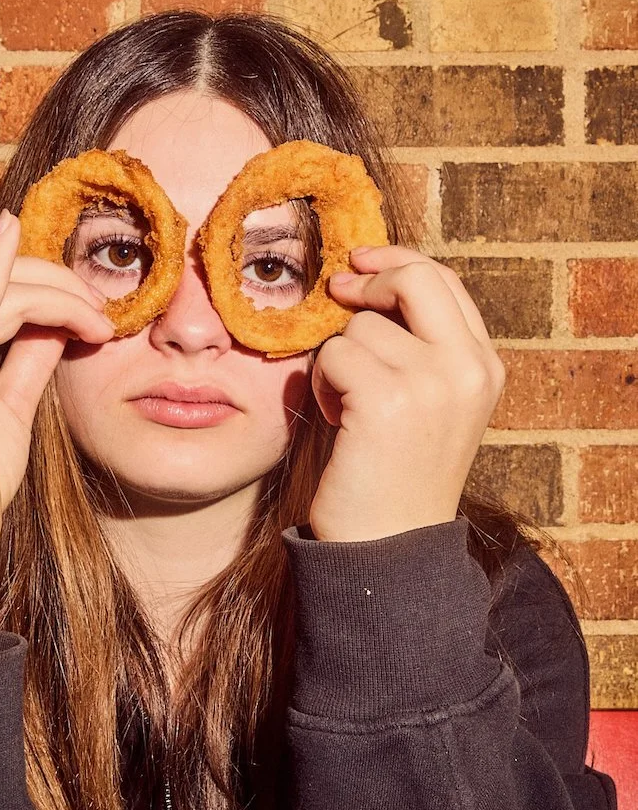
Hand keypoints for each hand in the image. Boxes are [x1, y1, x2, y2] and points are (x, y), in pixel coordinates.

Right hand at [0, 211, 113, 573]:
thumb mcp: (4, 413)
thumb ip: (26, 364)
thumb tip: (60, 327)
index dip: (24, 275)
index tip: (79, 301)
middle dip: (45, 274)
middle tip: (98, 308)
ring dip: (57, 289)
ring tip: (101, 321)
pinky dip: (7, 265)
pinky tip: (30, 243)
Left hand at [307, 245, 504, 542]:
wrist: (391, 546)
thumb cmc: (395, 473)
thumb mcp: (430, 403)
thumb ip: (419, 346)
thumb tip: (363, 281)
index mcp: (485, 367)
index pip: (445, 282)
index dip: (398, 263)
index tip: (361, 263)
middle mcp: (469, 369)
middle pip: (416, 278)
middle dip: (369, 282)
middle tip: (337, 294)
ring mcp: (433, 382)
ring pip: (360, 326)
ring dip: (337, 361)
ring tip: (348, 409)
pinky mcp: (388, 399)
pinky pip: (334, 355)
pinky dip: (323, 385)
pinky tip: (338, 421)